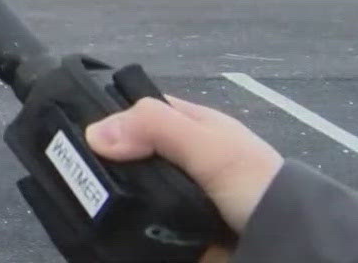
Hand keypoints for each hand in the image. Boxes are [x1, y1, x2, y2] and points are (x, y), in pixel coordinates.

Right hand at [86, 96, 283, 239]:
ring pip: (132, 193)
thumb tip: (92, 133)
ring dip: (111, 198)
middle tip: (69, 170)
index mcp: (194, 129)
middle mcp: (184, 162)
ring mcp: (179, 200)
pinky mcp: (176, 233)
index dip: (111, 117)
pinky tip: (99, 226)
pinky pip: (140, 226)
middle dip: (104, 163)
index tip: (74, 131)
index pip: (142, 114)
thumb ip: (155, 128)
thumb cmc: (252, 182)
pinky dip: (123, 226)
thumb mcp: (208, 144)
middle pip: (131, 157)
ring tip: (76, 201)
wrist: (288, 242)